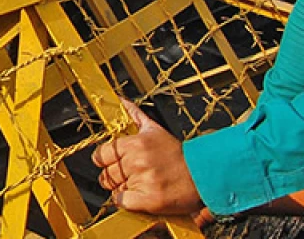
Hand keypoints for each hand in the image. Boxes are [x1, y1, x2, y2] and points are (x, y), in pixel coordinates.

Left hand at [92, 99, 203, 215]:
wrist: (202, 174)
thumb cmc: (178, 154)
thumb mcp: (155, 130)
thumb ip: (135, 116)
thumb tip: (121, 101)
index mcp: (135, 144)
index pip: (101, 154)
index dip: (104, 160)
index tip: (111, 162)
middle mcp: (137, 162)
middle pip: (106, 174)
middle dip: (113, 176)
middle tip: (127, 176)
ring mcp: (143, 181)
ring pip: (114, 189)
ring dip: (121, 189)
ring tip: (137, 184)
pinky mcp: (150, 200)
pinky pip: (122, 202)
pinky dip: (126, 201)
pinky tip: (137, 196)